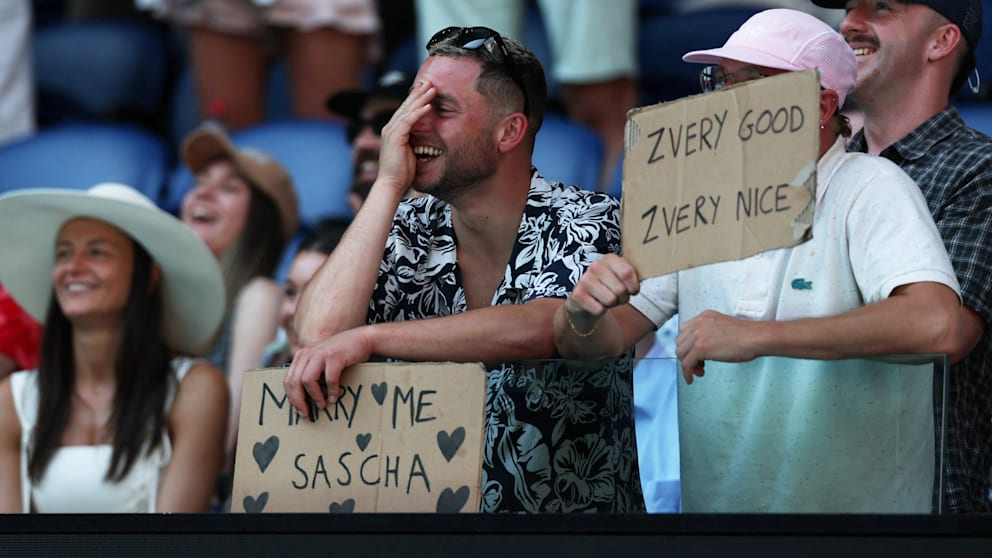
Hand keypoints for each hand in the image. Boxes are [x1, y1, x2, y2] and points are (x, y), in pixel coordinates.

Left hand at [283, 327, 372, 415]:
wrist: (362, 338)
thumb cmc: (341, 354)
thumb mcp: (321, 360)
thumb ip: (311, 371)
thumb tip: (304, 398)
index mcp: (301, 355)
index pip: (288, 380)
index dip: (291, 398)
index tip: (298, 410)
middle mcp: (308, 353)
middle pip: (294, 381)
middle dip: (298, 401)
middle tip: (306, 414)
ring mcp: (320, 354)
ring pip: (307, 380)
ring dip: (314, 396)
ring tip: (321, 406)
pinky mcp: (334, 356)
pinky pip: (329, 378)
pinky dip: (331, 391)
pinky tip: (334, 397)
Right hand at [375, 80, 435, 194]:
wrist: (392, 184)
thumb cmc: (402, 172)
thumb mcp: (410, 151)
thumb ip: (414, 140)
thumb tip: (424, 135)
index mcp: (394, 130)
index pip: (405, 110)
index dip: (415, 98)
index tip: (426, 88)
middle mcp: (390, 128)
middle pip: (406, 105)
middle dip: (418, 92)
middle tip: (430, 81)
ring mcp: (391, 131)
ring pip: (408, 110)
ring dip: (421, 98)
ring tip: (432, 88)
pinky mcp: (395, 137)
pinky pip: (409, 120)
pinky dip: (419, 112)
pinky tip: (428, 105)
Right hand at [564, 254, 639, 329]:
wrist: (586, 299)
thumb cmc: (609, 287)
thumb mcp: (621, 277)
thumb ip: (633, 275)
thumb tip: (647, 275)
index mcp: (609, 259)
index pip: (627, 273)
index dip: (634, 287)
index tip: (632, 290)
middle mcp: (595, 266)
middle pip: (620, 289)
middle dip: (622, 298)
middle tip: (617, 296)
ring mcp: (584, 280)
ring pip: (611, 300)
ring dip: (612, 304)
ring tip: (606, 299)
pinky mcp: (577, 295)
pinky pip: (599, 309)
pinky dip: (600, 311)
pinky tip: (596, 304)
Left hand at [676, 310, 759, 383]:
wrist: (756, 338)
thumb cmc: (747, 335)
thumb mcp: (723, 327)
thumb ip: (711, 333)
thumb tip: (704, 349)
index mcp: (704, 316)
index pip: (685, 331)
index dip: (689, 345)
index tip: (696, 355)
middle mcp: (698, 323)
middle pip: (681, 342)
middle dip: (688, 355)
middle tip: (699, 365)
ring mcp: (698, 335)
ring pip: (681, 353)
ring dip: (688, 365)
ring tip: (700, 371)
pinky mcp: (700, 347)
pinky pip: (686, 364)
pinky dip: (686, 373)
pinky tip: (691, 379)